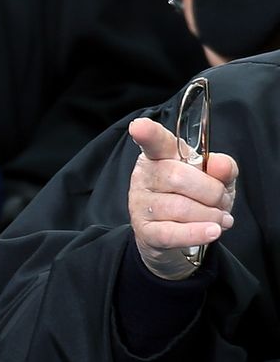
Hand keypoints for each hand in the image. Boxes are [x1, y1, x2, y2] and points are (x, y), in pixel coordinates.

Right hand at [128, 117, 236, 280]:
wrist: (179, 234)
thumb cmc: (197, 198)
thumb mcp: (216, 179)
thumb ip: (223, 168)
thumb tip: (219, 164)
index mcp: (160, 156)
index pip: (155, 142)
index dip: (148, 134)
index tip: (139, 127)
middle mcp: (144, 176)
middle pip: (177, 177)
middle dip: (211, 192)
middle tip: (222, 201)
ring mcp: (140, 204)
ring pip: (179, 207)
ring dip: (209, 215)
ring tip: (218, 219)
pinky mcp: (144, 230)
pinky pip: (171, 232)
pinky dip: (196, 233)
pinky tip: (211, 231)